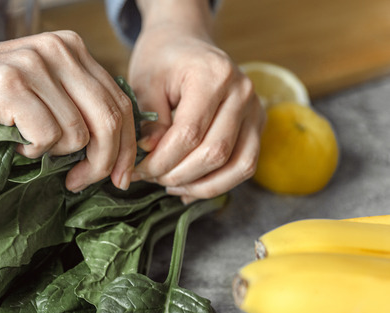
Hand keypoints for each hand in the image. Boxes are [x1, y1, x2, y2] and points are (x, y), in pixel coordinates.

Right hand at [0, 32, 136, 191]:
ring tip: (27, 148)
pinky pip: (46, 137)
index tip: (120, 178)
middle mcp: (58, 50)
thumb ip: (75, 108)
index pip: (120, 104)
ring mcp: (34, 65)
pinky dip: (31, 151)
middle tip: (79, 183)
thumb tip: (116, 154)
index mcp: (72, 50)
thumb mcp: (40, 95)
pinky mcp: (11, 85)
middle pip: (108, 121)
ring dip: (55, 156)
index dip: (127, 148)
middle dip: (102, 164)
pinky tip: (11, 143)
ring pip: (78, 134)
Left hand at [129, 1, 263, 202]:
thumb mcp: (145, 83)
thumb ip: (149, 121)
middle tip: (149, 179)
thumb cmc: (161, 62)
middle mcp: (242, 93)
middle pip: (215, 153)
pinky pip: (245, 164)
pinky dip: (218, 183)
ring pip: (238, 166)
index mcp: (213, 76)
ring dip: (201, 186)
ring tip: (169, 186)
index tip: (136, 170)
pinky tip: (188, 187)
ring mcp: (255, 109)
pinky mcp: (257, 124)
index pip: (189, 134)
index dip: (161, 161)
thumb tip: (151, 155)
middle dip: (177, 175)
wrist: (184, 43)